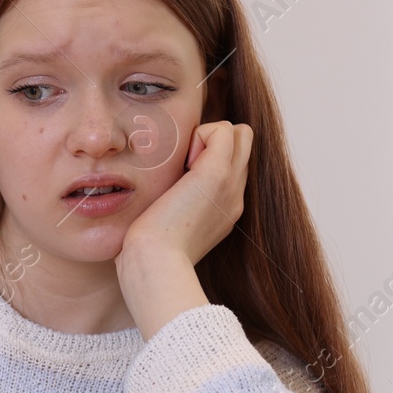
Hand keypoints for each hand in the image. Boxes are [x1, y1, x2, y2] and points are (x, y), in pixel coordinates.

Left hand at [123, 120, 252, 265]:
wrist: (155, 263)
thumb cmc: (149, 249)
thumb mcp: (168, 223)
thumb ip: (175, 201)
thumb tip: (168, 182)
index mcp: (224, 209)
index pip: (233, 163)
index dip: (208, 156)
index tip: (179, 178)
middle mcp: (234, 196)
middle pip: (242, 143)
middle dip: (214, 141)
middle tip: (183, 167)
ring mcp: (231, 184)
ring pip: (239, 132)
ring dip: (209, 136)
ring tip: (183, 167)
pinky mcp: (217, 173)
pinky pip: (223, 129)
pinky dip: (201, 134)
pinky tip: (182, 164)